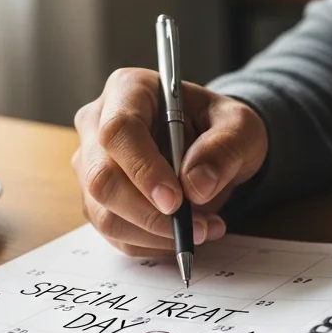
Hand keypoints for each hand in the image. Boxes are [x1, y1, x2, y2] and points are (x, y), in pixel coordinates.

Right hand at [72, 68, 268, 255]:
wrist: (211, 146)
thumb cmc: (219, 127)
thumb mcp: (241, 127)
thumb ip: (224, 149)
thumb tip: (196, 185)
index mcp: (128, 90)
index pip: (119, 130)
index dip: (143, 169)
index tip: (176, 200)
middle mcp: (98, 124)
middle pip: (102, 178)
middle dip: (150, 213)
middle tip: (198, 226)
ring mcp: (91, 164)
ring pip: (104, 213)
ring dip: (155, 234)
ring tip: (204, 229)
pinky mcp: (97, 199)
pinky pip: (114, 233)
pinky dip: (152, 243)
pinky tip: (185, 233)